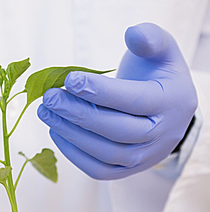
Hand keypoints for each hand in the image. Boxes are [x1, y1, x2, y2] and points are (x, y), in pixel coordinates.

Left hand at [37, 22, 196, 179]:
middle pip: (116, 130)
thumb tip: (132, 34)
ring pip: (105, 153)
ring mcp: (145, 158)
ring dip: (70, 134)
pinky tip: (55, 132)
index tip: (69, 80)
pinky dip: (73, 155)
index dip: (100, 91)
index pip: (134, 100)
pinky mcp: (127, 170)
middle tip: (49, 98)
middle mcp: (162, 136)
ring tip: (45, 113)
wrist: (166, 109)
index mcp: (172, 103)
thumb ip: (149, 39)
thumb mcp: (161, 51)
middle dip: (78, 114)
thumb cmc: (156, 75)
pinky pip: (98, 171)